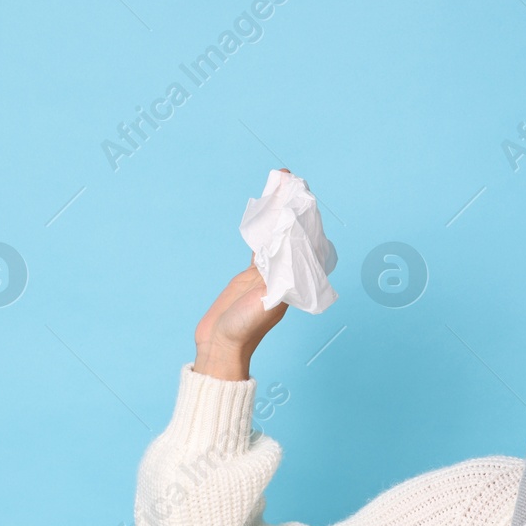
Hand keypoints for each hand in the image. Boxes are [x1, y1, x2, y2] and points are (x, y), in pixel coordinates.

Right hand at [193, 170, 291, 380]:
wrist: (221, 346)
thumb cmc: (243, 331)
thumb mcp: (262, 306)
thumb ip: (274, 284)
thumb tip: (287, 256)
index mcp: (293, 282)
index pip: (303, 245)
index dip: (305, 220)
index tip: (304, 197)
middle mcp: (285, 275)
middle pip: (292, 236)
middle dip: (293, 209)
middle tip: (292, 179)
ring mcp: (269, 273)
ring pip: (276, 236)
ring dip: (278, 214)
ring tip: (279, 185)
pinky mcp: (252, 275)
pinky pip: (261, 245)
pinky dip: (263, 228)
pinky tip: (265, 211)